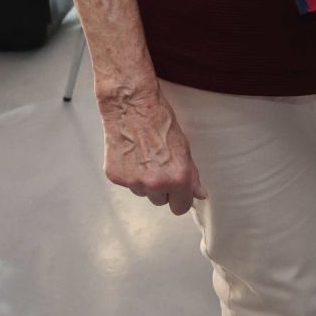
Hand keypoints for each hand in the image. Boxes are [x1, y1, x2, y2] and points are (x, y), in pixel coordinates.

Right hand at [96, 80, 204, 216]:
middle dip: (161, 189)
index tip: (177, 194)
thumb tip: (199, 194)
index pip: (180, 208)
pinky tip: (131, 154)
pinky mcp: (116, 177)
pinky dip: (128, 172)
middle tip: (159, 165)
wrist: (131, 107)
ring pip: (142, 192)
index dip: (179, 199)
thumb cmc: (160, 122)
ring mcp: (133, 182)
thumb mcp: (184, 148)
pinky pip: (126, 183)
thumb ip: (191, 175)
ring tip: (144, 156)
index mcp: (177, 178)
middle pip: (159, 201)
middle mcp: (155, 184)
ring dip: (144, 181)